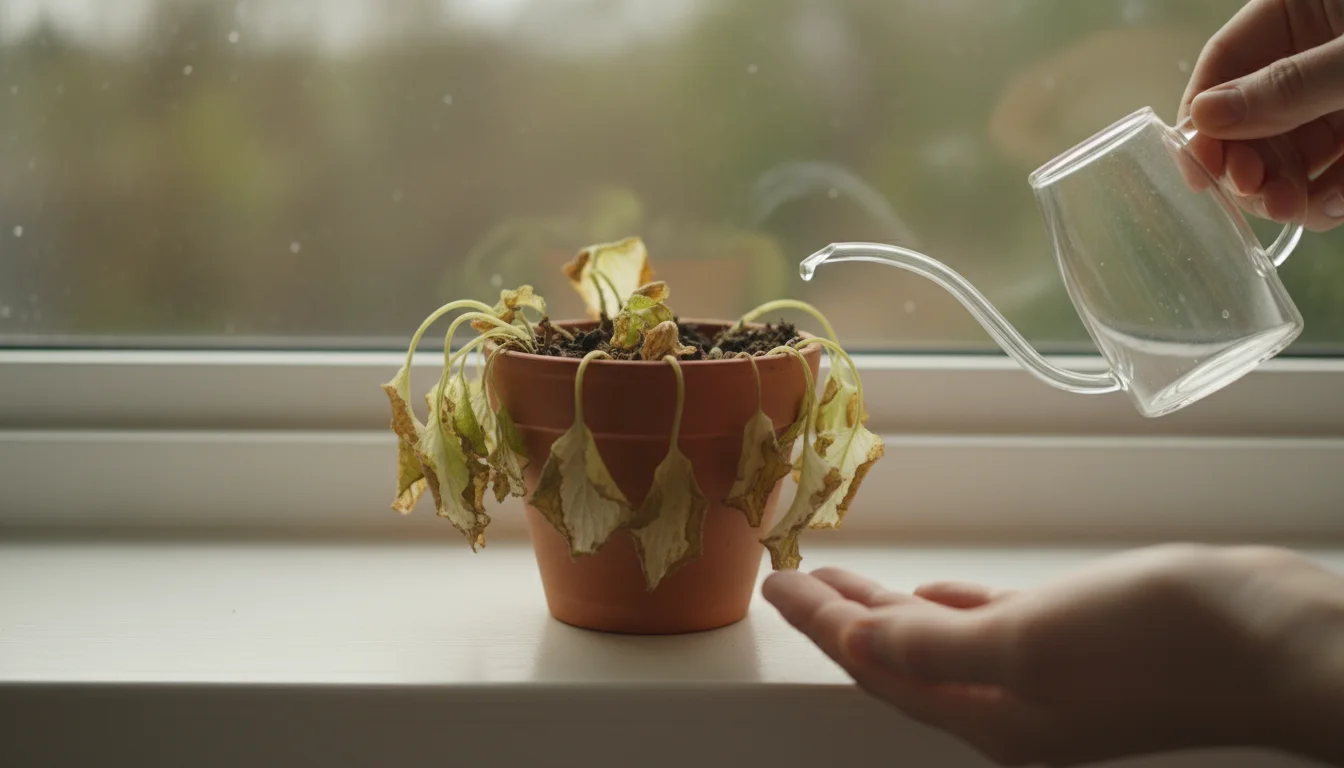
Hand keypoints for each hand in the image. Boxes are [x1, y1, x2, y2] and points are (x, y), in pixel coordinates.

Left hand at [762, 544, 1343, 765]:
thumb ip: (937, 641)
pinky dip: (950, 610)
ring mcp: (1048, 680)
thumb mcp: (1030, 640)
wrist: (1284, 645)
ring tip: (846, 581)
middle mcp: (1010, 707)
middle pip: (898, 661)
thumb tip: (861, 638)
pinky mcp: (1084, 647)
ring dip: (889, 613)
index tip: (777, 586)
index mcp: (989, 715)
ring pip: (939, 644)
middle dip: (843, 621)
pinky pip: (989, 630)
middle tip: (797, 581)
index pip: (876, 668)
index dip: (822, 626)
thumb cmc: (1161, 644)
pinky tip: (938, 592)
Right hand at [1178, 0, 1343, 230]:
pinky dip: (1330, 195)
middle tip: (1252, 191)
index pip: (1223, 63)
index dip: (1202, 117)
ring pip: (1292, 153)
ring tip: (1296, 208)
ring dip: (1286, 190)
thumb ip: (1290, 84)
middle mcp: (1309, 57)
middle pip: (1251, 119)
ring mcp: (1338, 96)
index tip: (1197, 166)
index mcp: (1296, 12)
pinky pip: (1334, 171)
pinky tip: (1331, 204)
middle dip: (1248, 163)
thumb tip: (1204, 115)